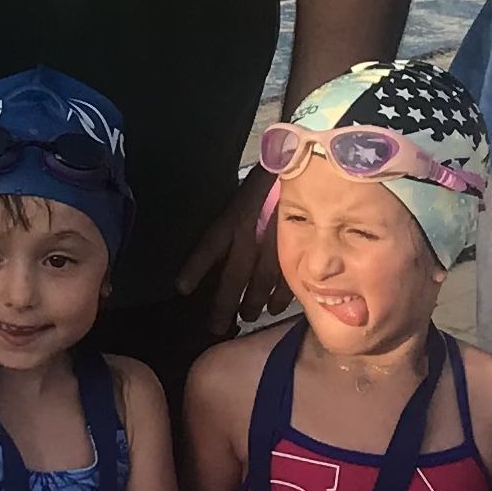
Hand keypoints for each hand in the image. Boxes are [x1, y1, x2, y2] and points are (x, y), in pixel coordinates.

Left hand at [177, 165, 285, 333]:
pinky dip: (280, 297)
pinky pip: (288, 279)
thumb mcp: (245, 191)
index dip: (195, 268)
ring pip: (260, 284)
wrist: (309, 164)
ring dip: (251, 305)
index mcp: (235, 217)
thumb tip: (224, 243)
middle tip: (216, 327)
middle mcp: (251, 234)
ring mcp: (276, 244)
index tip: (182, 289)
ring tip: (246, 317)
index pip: (210, 246)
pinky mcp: (300, 249)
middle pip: (233, 277)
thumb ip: (234, 217)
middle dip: (223, 305)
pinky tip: (274, 308)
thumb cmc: (273, 175)